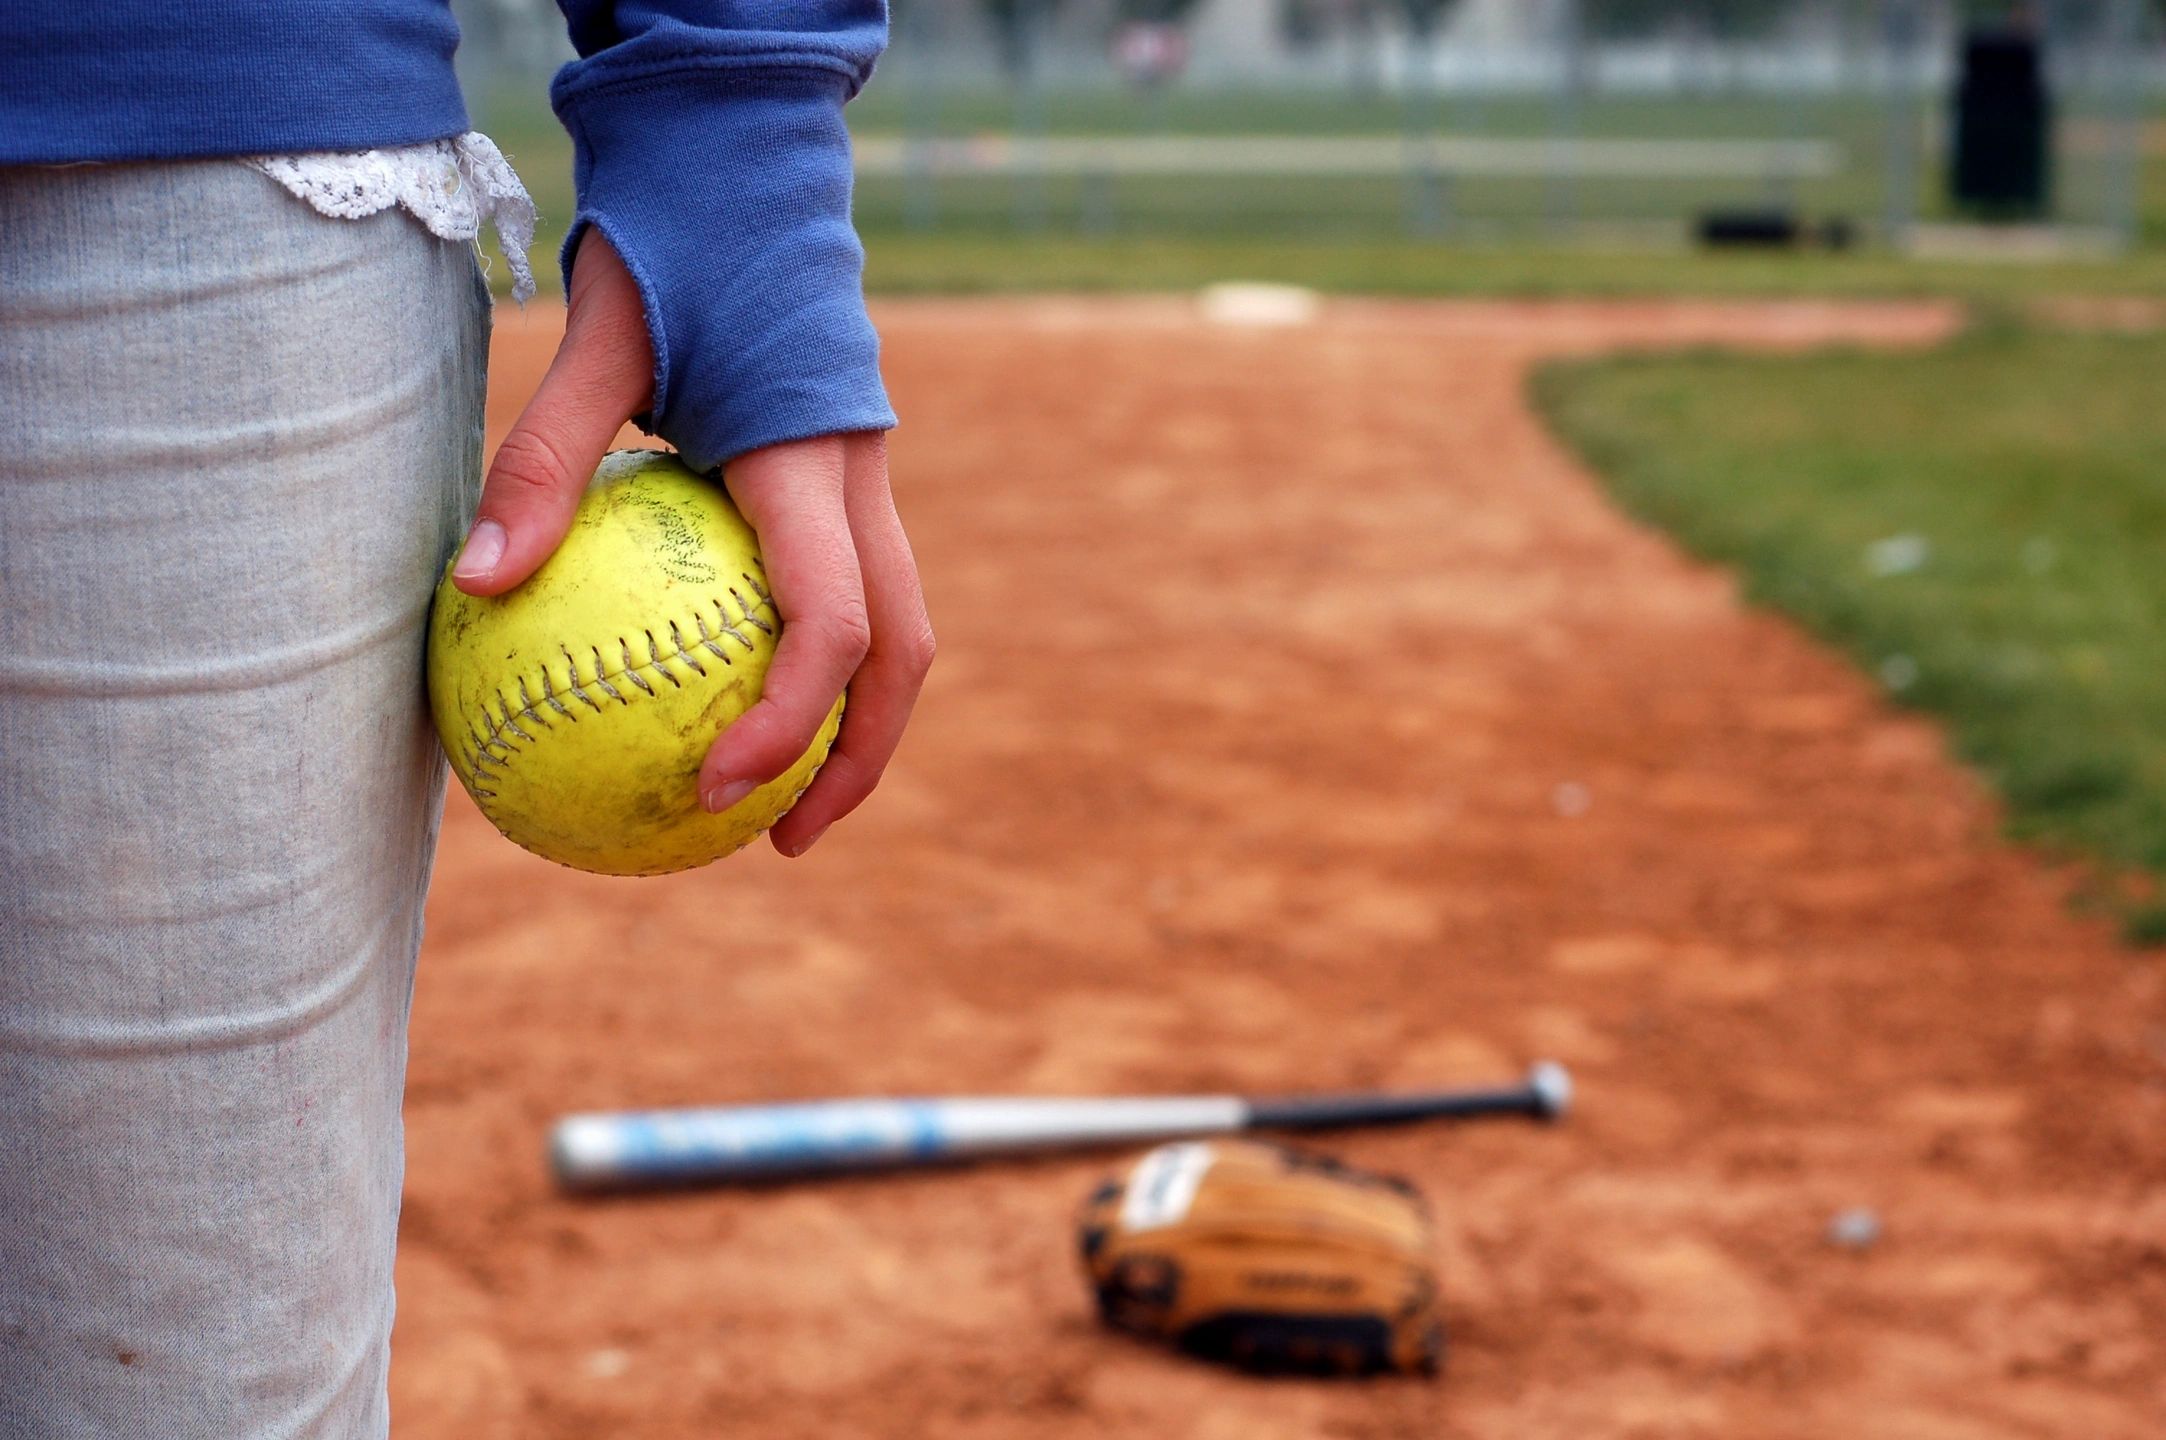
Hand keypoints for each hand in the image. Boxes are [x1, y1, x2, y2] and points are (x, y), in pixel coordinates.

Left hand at [452, 231, 932, 856]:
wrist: (748, 175)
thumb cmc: (672, 251)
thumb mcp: (595, 341)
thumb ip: (543, 462)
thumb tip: (474, 586)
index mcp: (813, 464)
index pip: (832, 624)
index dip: (787, 724)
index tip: (713, 790)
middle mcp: (864, 484)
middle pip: (904, 653)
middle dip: (857, 758)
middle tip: (777, 839)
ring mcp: (869, 485)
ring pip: (900, 630)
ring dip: (858, 725)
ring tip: (778, 800)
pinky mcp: (845, 483)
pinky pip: (854, 593)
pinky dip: (821, 666)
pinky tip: (738, 699)